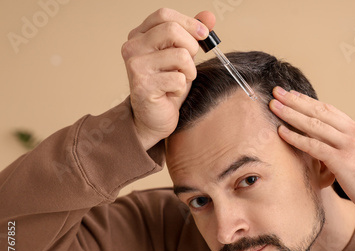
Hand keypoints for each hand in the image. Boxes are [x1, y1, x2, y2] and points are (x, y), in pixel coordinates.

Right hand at [121, 8, 215, 149]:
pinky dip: (181, 88)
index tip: (203, 34)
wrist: (153, 118)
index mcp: (139, 36)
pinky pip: (178, 79)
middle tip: (189, 64)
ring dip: (189, 71)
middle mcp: (132, 47)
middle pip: (172, 30)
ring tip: (180, 81)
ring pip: (180, 55)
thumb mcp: (183, 56)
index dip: (189, 22)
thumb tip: (209, 16)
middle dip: (191, 47)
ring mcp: (136, 66)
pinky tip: (171, 93)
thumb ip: (193, 35)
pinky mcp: (143, 86)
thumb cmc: (167, 86)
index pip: (164, 15)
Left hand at [269, 87, 354, 221]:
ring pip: (314, 125)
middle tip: (276, 92)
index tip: (291, 94)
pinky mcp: (343, 162)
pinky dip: (296, 137)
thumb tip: (326, 147)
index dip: (308, 101)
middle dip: (295, 101)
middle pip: (319, 111)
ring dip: (291, 114)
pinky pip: (314, 146)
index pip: (329, 110)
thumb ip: (346, 148)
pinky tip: (281, 132)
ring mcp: (349, 146)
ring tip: (273, 106)